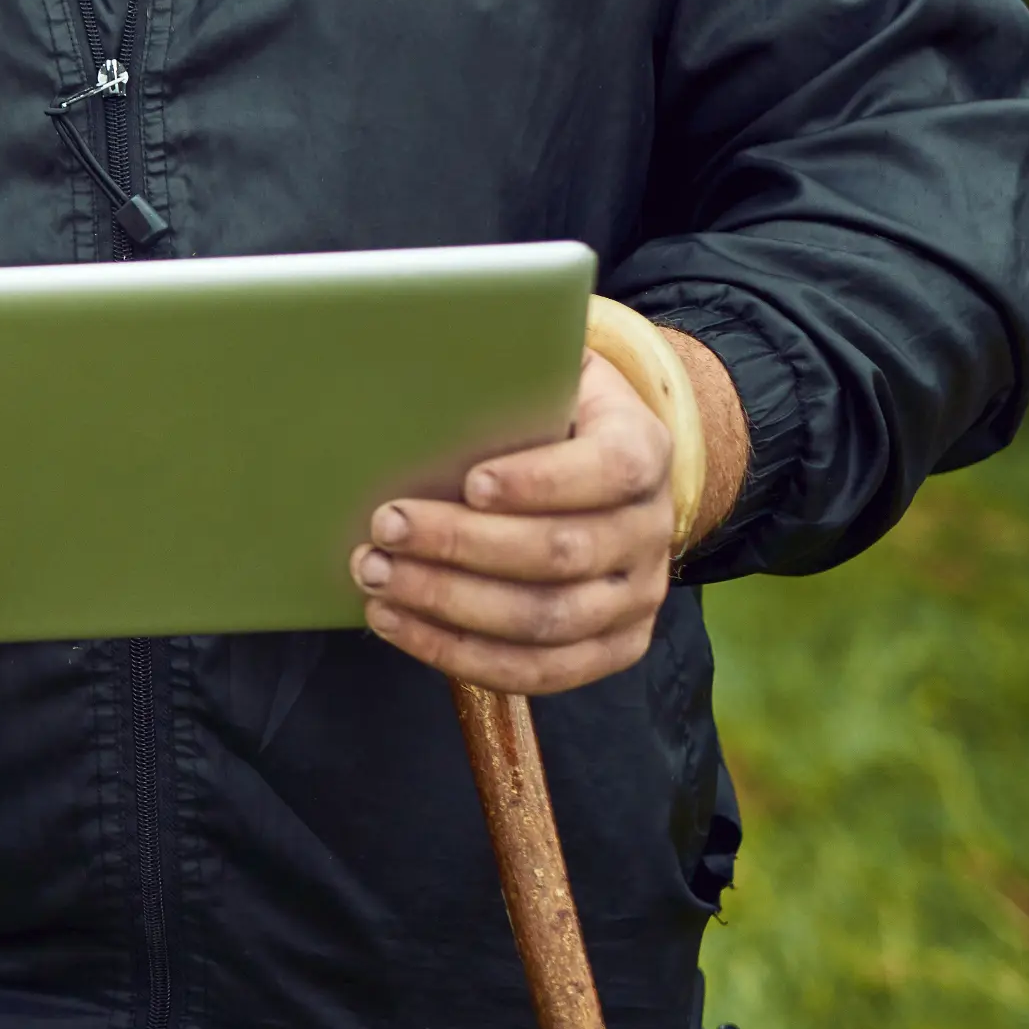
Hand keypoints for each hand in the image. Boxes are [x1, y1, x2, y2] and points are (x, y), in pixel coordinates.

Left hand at [354, 343, 676, 693]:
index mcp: (644, 449)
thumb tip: (417, 356)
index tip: (471, 482)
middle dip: (463, 546)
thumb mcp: (542, 372)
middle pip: (563, 552)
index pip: (610, 469)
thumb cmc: (546, 410)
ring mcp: (639, 596)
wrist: (601, 463)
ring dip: (449, 605)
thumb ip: (505, 371)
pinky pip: (541, 671)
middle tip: (386, 527)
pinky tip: (398, 624)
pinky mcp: (615, 646)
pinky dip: (460, 653)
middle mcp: (653, 528)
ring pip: (547, 620)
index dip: (541, 481)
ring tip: (375, 578)